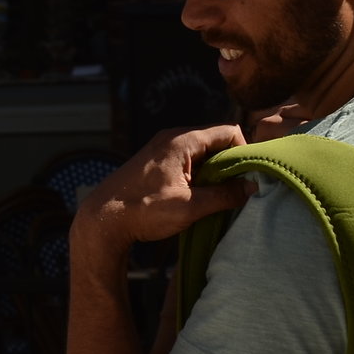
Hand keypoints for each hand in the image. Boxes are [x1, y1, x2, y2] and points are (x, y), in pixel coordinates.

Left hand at [73, 124, 254, 258]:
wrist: (101, 221)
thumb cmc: (143, 211)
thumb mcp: (190, 206)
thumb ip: (224, 195)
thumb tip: (253, 187)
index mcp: (181, 140)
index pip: (228, 131)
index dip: (245, 150)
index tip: (252, 174)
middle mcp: (171, 138)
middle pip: (215, 142)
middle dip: (231, 163)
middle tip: (240, 188)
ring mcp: (161, 150)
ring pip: (201, 154)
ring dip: (214, 172)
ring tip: (221, 196)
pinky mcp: (154, 164)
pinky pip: (186, 163)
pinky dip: (198, 176)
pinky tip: (200, 197)